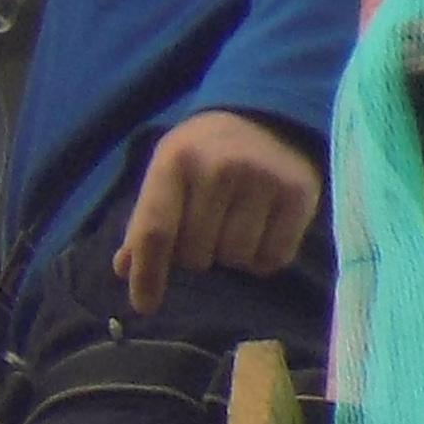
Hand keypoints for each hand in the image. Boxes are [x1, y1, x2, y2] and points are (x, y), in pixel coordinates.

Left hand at [114, 110, 323, 309]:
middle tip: (205, 232)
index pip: (155, 232)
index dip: (148, 274)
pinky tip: (261, 233)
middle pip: (196, 254)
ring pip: (236, 259)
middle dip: (195, 256)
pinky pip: (274, 257)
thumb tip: (124, 268)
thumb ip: (145, 220)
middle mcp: (219, 169)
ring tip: (234, 227)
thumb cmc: (203, 153)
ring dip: (231, 257)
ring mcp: (262, 180)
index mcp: (175, 163)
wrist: (265, 117)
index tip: (144, 306)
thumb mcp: (165, 172)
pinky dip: (262, 258)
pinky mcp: (299, 194)